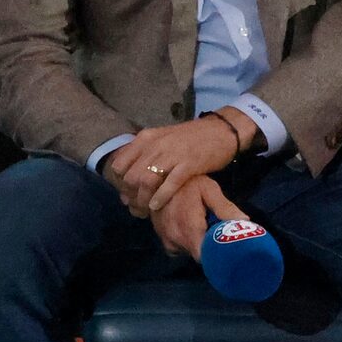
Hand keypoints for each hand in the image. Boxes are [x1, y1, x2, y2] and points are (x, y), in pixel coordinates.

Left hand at [109, 114, 246, 216]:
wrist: (221, 131)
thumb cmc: (192, 139)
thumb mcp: (162, 140)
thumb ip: (145, 156)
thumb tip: (128, 182)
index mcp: (146, 139)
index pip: (120, 164)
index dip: (120, 183)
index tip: (127, 195)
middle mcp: (156, 145)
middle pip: (131, 176)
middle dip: (131, 196)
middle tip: (136, 208)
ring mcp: (172, 154)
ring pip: (146, 181)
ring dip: (143, 200)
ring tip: (146, 211)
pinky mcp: (189, 164)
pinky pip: (169, 184)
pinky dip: (160, 197)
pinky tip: (157, 206)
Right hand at [153, 175, 239, 260]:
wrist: (157, 177)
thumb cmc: (187, 182)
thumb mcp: (209, 190)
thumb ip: (225, 208)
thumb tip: (244, 222)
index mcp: (189, 229)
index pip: (204, 257)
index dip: (216, 255)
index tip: (227, 249)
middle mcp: (175, 239)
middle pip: (197, 255)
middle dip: (208, 248)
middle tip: (218, 234)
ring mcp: (165, 238)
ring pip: (187, 251)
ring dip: (196, 243)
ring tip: (204, 227)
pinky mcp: (160, 236)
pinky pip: (176, 246)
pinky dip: (185, 240)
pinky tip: (191, 226)